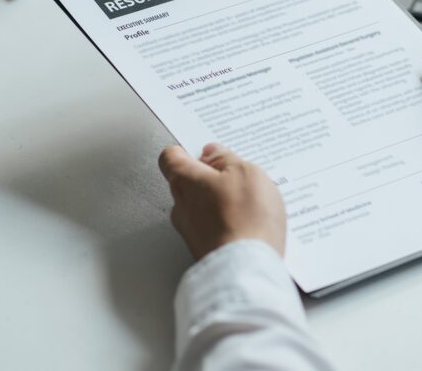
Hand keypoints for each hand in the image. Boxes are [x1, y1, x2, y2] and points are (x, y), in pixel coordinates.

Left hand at [158, 143, 286, 259]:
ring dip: (221, 205)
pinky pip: (214, 231)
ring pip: (202, 210)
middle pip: (188, 184)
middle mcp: (181, 208)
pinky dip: (228, 226)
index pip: (170, 158)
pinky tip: (251, 227)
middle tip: (236, 176)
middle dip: (209, 178)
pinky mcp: (205, 252)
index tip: (204, 151)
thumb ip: (226, 158)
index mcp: (184, 181)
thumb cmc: (245, 219)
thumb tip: (214, 153)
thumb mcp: (245, 172)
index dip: (186, 151)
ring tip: (251, 206)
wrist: (247, 271)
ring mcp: (191, 233)